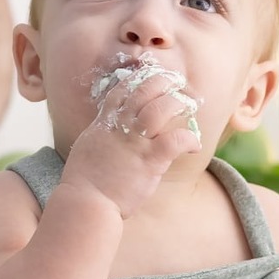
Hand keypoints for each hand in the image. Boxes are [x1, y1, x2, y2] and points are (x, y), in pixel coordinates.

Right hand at [61, 55, 202, 220]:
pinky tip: (193, 145)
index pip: (122, 90)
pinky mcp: (149, 161)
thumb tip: (111, 127)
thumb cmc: (85, 181)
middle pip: (144, 90)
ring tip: (188, 105)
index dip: (138, 79)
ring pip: (160, 109)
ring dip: (177, 103)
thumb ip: (102, 133)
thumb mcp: (88, 146)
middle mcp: (120, 127)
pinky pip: (175, 140)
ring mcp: (135, 142)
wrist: (85, 202)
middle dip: (163, 82)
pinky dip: (189, 139)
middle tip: (176, 83)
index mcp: (104, 123)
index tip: (151, 76)